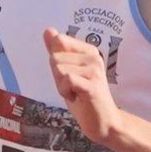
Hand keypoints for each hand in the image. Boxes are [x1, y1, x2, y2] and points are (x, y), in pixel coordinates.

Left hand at [44, 29, 120, 145]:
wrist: (102, 121)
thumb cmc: (83, 96)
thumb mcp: (66, 71)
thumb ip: (57, 50)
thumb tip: (48, 30)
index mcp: (89, 50)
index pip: (58, 42)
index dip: (57, 62)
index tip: (70, 75)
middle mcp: (93, 57)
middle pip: (55, 58)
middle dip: (58, 76)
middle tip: (73, 87)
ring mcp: (94, 70)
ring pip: (59, 69)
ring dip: (61, 86)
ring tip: (76, 92)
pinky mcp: (92, 85)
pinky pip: (67, 79)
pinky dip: (65, 91)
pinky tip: (76, 97)